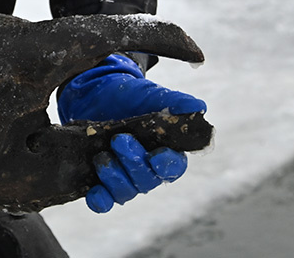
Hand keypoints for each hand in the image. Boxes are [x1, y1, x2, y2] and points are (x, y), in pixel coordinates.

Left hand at [58, 53, 205, 212]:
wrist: (98, 93)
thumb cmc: (131, 97)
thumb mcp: (152, 95)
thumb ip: (176, 102)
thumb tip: (198, 108)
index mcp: (165, 151)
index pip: (174, 167)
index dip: (167, 165)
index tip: (156, 156)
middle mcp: (147, 169)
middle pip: (147, 180)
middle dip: (134, 162)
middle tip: (119, 140)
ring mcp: (124, 177)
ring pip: (126, 192)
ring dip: (115, 178)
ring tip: (102, 158)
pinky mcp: (101, 180)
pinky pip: (104, 201)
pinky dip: (101, 201)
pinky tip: (95, 193)